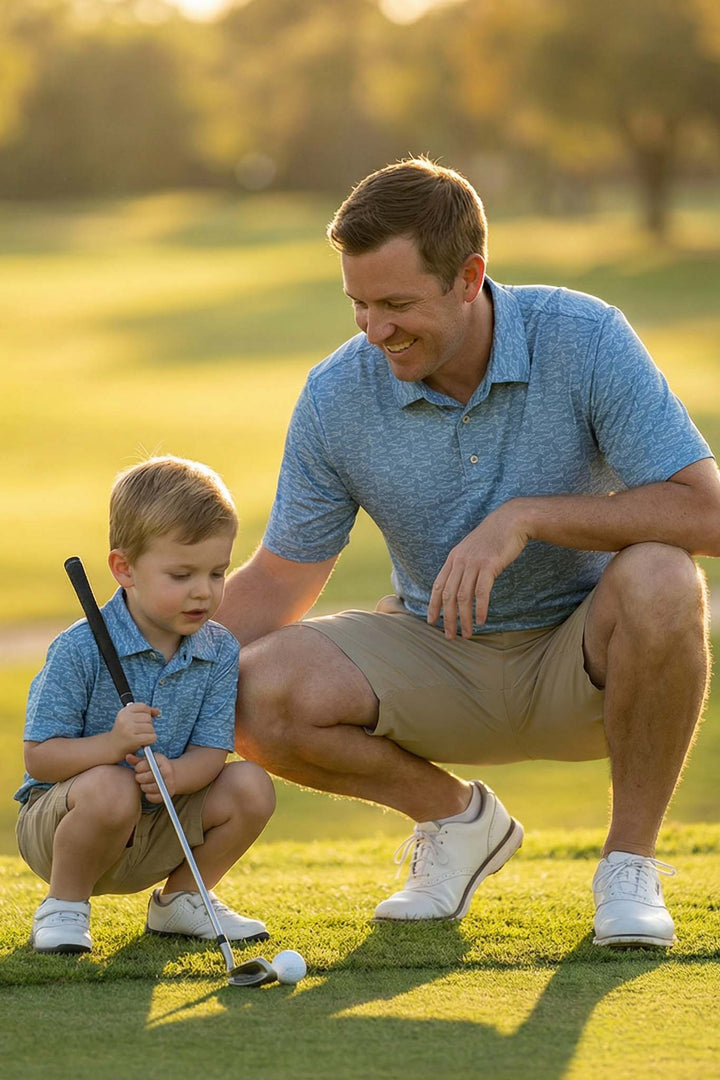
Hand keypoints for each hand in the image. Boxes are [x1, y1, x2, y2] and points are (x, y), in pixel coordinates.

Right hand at [111, 703, 158, 756]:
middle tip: (139, 731)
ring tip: (140, 736)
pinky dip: (151, 740)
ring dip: (149, 733)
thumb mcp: (130, 718)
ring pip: (151, 727)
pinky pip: (152, 736)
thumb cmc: (123, 732)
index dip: (146, 713)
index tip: (142, 720)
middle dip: (147, 724)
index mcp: (124, 711)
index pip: (143, 706)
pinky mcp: (133, 739)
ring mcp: (129, 729)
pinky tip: (144, 741)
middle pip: (148, 717)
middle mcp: (125, 719)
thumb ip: (144, 712)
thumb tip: (157, 711)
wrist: (112, 747)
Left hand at [126, 751, 175, 802]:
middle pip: (146, 777)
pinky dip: (149, 795)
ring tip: (144, 783)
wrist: (172, 775)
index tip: (139, 768)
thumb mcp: (149, 760)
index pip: (143, 765)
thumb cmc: (156, 766)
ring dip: (143, 786)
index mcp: (162, 761)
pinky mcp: (168, 794)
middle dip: (140, 778)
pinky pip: (153, 797)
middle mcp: (167, 772)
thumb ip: (137, 760)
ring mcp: (169, 783)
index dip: (138, 768)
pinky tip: (149, 791)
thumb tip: (127, 756)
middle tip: (140, 777)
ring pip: (148, 788)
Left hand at [428, 501, 529, 637]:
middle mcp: (459, 561)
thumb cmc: (494, 538)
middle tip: (449, 636)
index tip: (431, 622)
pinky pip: (481, 592)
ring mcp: (473, 563)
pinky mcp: (489, 565)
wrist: (510, 521)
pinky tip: (481, 621)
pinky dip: (480, 609)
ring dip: (464, 618)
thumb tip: (460, 585)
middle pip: (448, 595)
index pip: (437, 586)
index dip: (432, 605)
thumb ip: (464, 565)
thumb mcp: (472, 550)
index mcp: (453, 558)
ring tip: (467, 634)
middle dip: (447, 618)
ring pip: (463, 597)